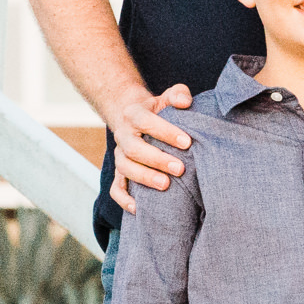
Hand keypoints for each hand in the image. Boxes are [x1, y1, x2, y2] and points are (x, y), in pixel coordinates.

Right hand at [107, 84, 194, 212]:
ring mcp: (120, 156)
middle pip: (134, 149)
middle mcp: (123, 136)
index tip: (187, 142)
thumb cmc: (158, 110)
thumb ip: (178, 94)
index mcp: (134, 115)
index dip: (165, 132)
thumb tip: (184, 102)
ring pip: (125, 169)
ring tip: (166, 185)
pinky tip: (140, 208)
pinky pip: (116, 188)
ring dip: (144, 178)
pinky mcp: (119, 172)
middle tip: (180, 168)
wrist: (133, 118)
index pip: (145, 121)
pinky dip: (124, 200)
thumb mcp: (167, 97)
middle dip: (157, 160)